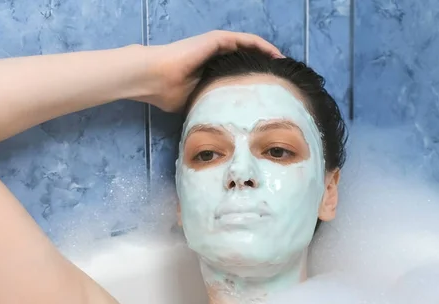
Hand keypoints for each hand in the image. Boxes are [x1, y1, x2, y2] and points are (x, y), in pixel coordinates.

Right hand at [141, 31, 282, 112]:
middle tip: (284, 80)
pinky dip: (262, 46)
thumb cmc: (169, 94)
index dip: (254, 81)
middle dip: (265, 68)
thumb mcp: (198, 104)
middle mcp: (215, 56)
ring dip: (268, 55)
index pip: (239, 73)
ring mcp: (216, 46)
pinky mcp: (217, 40)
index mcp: (211, 70)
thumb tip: (225, 128)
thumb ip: (212, 107)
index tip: (270, 93)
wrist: (154, 79)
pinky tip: (275, 55)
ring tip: (285, 66)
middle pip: (247, 59)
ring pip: (250, 47)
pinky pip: (246, 40)